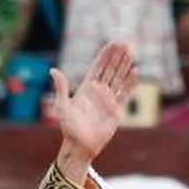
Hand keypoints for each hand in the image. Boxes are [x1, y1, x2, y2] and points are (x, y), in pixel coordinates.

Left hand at [51, 40, 137, 170]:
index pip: (98, 67)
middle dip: (118, 56)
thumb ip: (61, 87)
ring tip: (132, 52)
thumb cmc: (69, 127)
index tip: (113, 43)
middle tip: (126, 42)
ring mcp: (108, 99)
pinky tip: (136, 71)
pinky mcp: (117, 109)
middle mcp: (99, 91)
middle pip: (110, 69)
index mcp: (86, 88)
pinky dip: (131, 82)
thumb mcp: (62, 105)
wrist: (80, 145)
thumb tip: (53, 70)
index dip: (106, 54)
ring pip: (119, 78)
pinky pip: (125, 93)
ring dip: (125, 65)